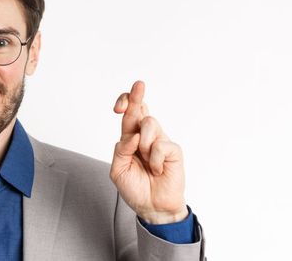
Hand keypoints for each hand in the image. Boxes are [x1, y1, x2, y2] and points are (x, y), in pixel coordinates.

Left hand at [110, 81, 187, 223]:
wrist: (152, 207)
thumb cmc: (135, 188)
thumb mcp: (118, 170)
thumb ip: (120, 151)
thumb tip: (133, 135)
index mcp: (131, 138)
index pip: (128, 114)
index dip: (125, 104)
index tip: (118, 106)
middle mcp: (146, 136)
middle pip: (141, 109)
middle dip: (136, 96)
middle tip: (139, 84)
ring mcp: (161, 141)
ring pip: (150, 123)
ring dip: (144, 144)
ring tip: (146, 162)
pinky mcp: (173, 150)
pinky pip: (161, 145)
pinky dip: (155, 160)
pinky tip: (157, 170)